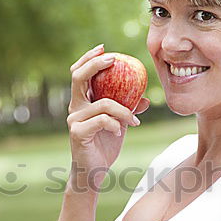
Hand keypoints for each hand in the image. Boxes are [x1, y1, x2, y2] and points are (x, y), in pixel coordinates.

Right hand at [67, 44, 149, 185]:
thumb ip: (128, 109)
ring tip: (134, 120)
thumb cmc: (105, 145)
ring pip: (102, 103)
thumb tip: (146, 99)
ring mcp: (74, 120)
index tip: (104, 48)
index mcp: (82, 101)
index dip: (89, 58)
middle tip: (114, 60)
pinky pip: (102, 120)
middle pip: (78, 77)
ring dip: (123, 110)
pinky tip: (121, 132)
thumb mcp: (120, 124)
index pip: (79, 73)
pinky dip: (116, 123)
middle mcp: (75, 107)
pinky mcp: (78, 133)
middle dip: (96, 64)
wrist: (94, 172)